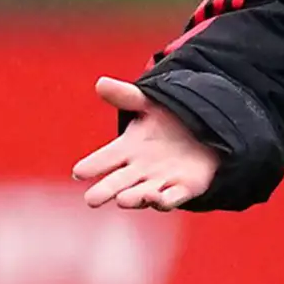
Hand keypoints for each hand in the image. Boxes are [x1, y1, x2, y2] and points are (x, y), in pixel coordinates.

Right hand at [72, 76, 219, 209]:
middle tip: (91, 199)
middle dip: (106, 191)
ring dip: (134, 198)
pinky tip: (156, 199)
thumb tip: (101, 83)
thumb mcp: (149, 104)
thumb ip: (126, 96)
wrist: (204, 132)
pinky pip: (172, 198)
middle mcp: (140, 170)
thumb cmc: (169, 120)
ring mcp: (160, 182)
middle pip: (119, 183)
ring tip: (122, 200)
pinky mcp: (183, 189)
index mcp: (127, 149)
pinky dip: (163, 201)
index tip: (78, 172)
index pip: (105, 158)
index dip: (92, 165)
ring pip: (143, 194)